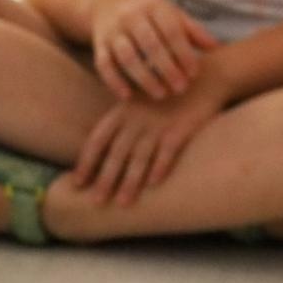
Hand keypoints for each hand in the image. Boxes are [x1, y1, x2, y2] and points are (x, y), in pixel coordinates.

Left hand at [72, 70, 227, 204]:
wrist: (205, 79)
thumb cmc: (168, 95)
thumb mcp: (138, 102)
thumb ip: (120, 122)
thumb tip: (100, 150)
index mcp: (122, 111)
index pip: (97, 140)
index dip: (86, 163)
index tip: (77, 184)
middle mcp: (138, 118)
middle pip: (117, 153)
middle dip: (106, 179)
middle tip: (96, 202)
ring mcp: (159, 123)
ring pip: (140, 157)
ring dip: (131, 181)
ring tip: (124, 202)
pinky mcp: (182, 128)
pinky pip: (168, 151)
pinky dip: (160, 167)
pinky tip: (154, 185)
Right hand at [90, 0, 218, 100]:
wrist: (106, 3)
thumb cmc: (150, 13)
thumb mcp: (171, 14)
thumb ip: (192, 30)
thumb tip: (215, 47)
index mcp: (154, 6)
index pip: (172, 31)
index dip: (184, 53)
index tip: (194, 73)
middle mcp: (131, 17)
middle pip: (150, 45)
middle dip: (167, 68)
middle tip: (181, 88)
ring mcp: (113, 31)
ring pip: (127, 57)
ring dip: (144, 78)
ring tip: (161, 95)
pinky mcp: (98, 44)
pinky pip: (104, 65)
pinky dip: (114, 81)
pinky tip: (128, 97)